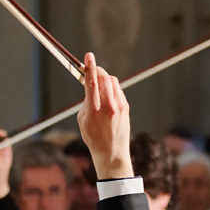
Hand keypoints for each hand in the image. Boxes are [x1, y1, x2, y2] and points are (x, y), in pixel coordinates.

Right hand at [77, 53, 132, 179]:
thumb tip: (90, 87)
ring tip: (97, 82)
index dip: (90, 67)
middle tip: (91, 69)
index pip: (92, 83)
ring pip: (113, 82)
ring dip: (104, 78)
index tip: (88, 56)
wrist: (112, 153)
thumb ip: (86, 102)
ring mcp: (119, 107)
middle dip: (97, 70)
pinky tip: (106, 92)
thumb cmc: (93, 138)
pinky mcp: (126, 108)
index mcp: (94, 110)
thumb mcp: (83, 120)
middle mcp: (108, 107)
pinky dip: (111, 87)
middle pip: (104, 78)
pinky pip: (118, 90)